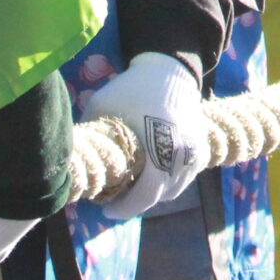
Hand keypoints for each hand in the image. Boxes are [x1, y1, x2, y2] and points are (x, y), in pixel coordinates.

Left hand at [83, 53, 207, 218]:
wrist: (169, 70)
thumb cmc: (132, 89)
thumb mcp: (101, 108)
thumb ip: (94, 137)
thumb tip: (77, 160)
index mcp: (160, 149)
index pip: (145, 196)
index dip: (124, 209)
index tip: (105, 209)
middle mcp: (183, 155)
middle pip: (159, 196)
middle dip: (136, 203)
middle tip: (117, 200)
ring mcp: (196, 152)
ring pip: (174, 189)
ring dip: (155, 193)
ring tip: (134, 188)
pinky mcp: (202, 148)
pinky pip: (186, 177)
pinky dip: (171, 181)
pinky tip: (154, 176)